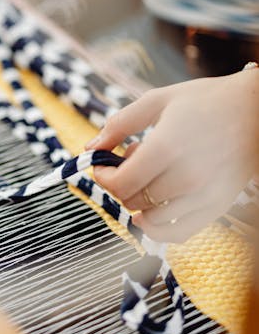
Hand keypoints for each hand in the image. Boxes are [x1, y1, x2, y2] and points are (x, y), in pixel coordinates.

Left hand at [86, 69, 258, 242]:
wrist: (255, 110)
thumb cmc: (204, 100)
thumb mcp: (157, 101)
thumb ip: (120, 124)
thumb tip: (90, 147)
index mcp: (167, 147)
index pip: (120, 183)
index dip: (102, 177)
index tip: (101, 165)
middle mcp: (186, 176)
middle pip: (133, 200)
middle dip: (120, 184)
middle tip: (129, 162)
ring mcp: (204, 195)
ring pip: (151, 219)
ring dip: (137, 202)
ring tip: (148, 175)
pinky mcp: (217, 206)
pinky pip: (178, 233)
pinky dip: (157, 229)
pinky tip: (149, 212)